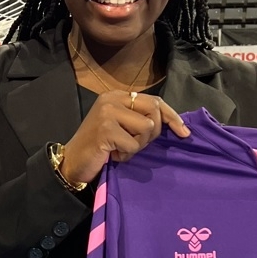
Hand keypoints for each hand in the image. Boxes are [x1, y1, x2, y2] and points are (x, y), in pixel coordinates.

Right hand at [60, 91, 190, 184]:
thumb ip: (140, 118)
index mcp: (117, 95)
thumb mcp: (121, 126)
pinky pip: (133, 144)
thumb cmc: (100, 147)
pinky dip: (126, 155)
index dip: (172, 116)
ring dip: (138, 145)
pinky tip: (113, 155)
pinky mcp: (106, 129)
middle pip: (154, 111)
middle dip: (152, 134)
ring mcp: (108, 113)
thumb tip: (175, 124)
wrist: (73, 162)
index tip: (184, 132)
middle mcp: (112, 99)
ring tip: (120, 148)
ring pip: (147, 127)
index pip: (154, 100)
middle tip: (135, 144)